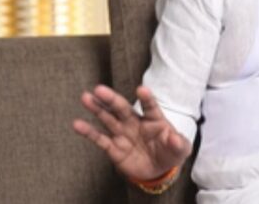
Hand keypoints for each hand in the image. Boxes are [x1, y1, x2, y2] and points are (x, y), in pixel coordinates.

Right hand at [73, 84, 191, 180]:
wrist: (158, 170)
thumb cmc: (170, 152)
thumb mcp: (180, 149)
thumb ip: (178, 143)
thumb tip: (173, 138)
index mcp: (154, 119)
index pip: (150, 106)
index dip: (146, 98)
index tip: (141, 90)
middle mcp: (135, 122)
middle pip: (122, 108)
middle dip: (111, 99)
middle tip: (99, 89)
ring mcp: (123, 134)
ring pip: (108, 118)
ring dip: (97, 109)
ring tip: (85, 97)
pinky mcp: (114, 148)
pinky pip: (100, 139)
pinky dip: (89, 132)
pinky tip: (77, 124)